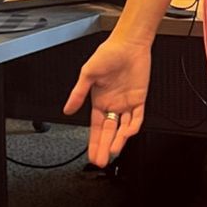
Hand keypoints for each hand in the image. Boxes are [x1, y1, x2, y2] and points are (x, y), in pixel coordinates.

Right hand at [63, 34, 151, 166]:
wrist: (128, 44)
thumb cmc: (107, 54)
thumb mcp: (87, 75)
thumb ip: (78, 94)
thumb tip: (67, 110)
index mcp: (99, 101)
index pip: (96, 128)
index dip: (94, 142)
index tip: (92, 155)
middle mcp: (113, 105)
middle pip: (109, 132)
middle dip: (105, 147)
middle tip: (102, 161)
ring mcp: (127, 103)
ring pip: (123, 128)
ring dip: (119, 140)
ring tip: (114, 151)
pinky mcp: (139, 99)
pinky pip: (137, 117)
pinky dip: (133, 126)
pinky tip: (127, 133)